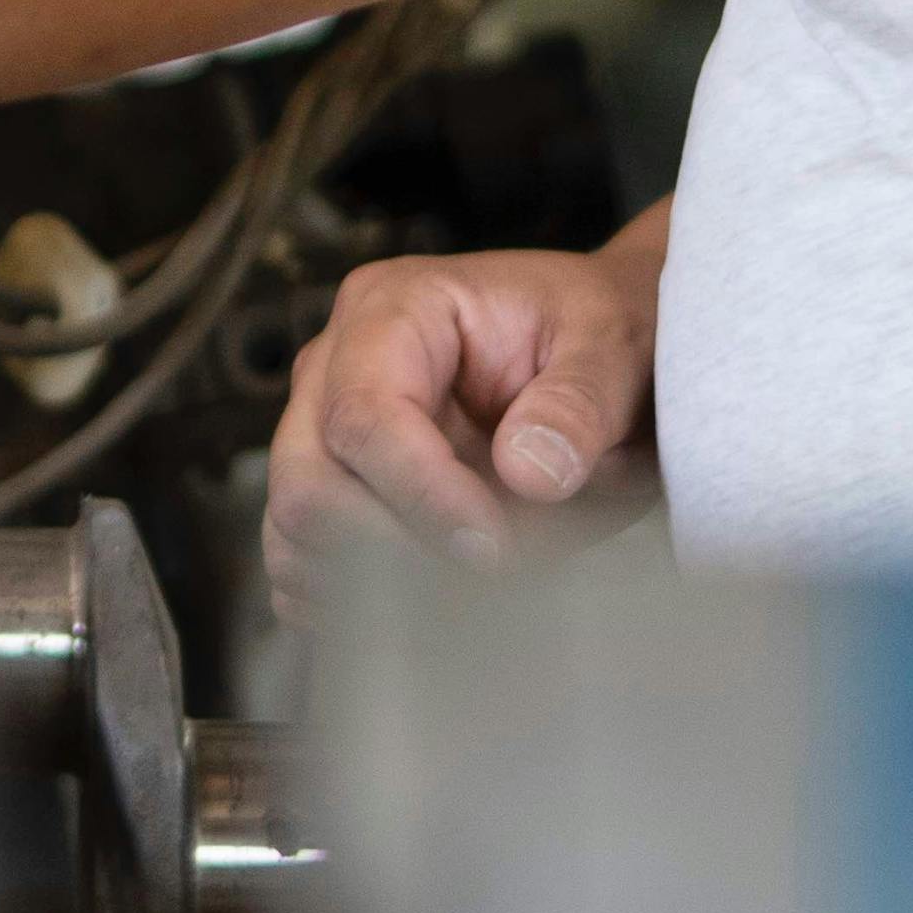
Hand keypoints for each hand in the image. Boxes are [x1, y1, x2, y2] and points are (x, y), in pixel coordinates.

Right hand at [264, 223, 667, 611]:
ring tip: (478, 583)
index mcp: (393, 309)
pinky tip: (431, 603)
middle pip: (307, 481)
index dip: (422, 494)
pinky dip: (358, 603)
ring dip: (379, 582)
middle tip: (493, 568)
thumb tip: (528, 474)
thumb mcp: (615, 350)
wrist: (609, 359)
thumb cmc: (601, 337)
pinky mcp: (333, 491)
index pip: (364, 413)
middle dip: (394, 546)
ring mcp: (322, 431)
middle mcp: (336, 366)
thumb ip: (579, 405)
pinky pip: (304, 564)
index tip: (493, 546)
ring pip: (297, 533)